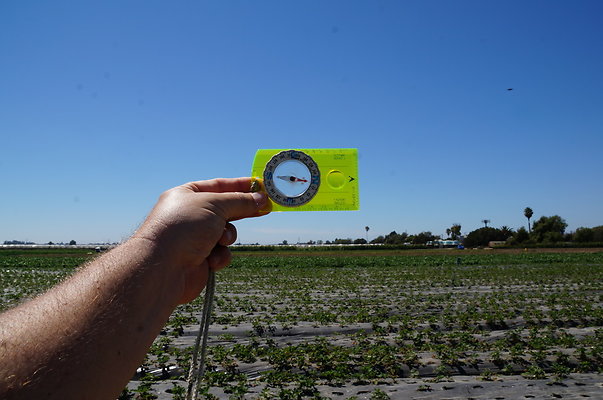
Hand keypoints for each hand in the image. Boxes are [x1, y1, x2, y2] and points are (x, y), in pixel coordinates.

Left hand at [134, 177, 267, 303]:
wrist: (163, 267)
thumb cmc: (183, 228)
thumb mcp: (215, 205)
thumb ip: (240, 201)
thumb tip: (262, 199)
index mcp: (187, 195)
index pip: (219, 186)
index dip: (241, 186)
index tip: (262, 186)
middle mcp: (190, 215)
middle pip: (225, 210)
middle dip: (242, 211)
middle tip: (265, 208)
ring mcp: (194, 238)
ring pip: (226, 233)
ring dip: (227, 236)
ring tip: (220, 240)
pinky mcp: (200, 259)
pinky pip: (221, 253)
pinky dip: (220, 255)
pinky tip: (210, 259)